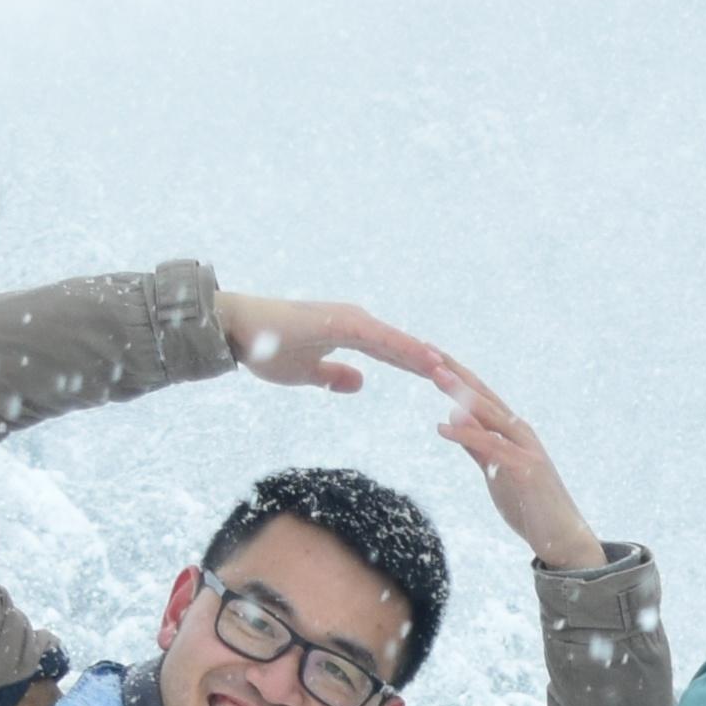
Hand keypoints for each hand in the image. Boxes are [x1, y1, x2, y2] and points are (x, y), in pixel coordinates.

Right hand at [212, 290, 462, 398]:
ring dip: (430, 360)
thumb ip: (333, 376)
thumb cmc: (265, 348)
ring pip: (401, 344)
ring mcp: (353, 320)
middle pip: (406, 349)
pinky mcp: (344, 323)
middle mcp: (358, 323)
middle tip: (467, 385)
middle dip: (435, 367)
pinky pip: (383, 340)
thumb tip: (361, 383)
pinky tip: (429, 361)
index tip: (448, 384)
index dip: (421, 368)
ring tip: (460, 377)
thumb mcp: (306, 373)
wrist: (237, 329)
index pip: (396, 355)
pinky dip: (408, 351)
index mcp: (352, 334)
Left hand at [427, 364, 603, 567]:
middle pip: (483, 394)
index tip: (429, 354)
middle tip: (426, 347)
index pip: (479, 396)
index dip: (455, 375)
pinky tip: (442, 427)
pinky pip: (491, 446)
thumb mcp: (494, 471)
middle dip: (455, 371)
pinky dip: (467, 434)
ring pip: (489, 412)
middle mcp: (520, 432)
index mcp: (512, 431)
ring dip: (460, 391)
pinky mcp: (526, 468)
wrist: (563, 538)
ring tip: (434, 373)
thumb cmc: (529, 505)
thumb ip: (476, 445)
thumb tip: (453, 416)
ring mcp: (525, 448)